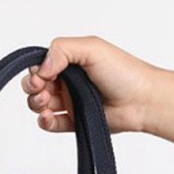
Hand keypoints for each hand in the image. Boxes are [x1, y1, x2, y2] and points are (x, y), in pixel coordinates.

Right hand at [21, 36, 157, 133]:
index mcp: (70, 61)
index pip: (40, 65)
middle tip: (41, 90)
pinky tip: (48, 117)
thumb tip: (40, 68)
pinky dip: (44, 122)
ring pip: (39, 105)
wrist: (142, 101)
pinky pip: (49, 124)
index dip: (34, 71)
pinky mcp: (72, 122)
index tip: (40, 77)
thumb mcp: (92, 48)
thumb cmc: (124, 73)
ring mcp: (69, 102)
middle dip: (32, 88)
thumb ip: (62, 49)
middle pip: (35, 85)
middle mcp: (68, 81)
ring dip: (35, 104)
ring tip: (45, 105)